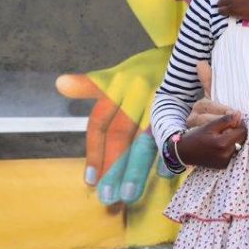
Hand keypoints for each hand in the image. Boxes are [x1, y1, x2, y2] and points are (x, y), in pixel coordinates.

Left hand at [58, 46, 172, 205]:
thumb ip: (90, 84)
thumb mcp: (119, 73)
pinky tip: (163, 174)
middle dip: (113, 167)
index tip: (90, 180)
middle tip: (108, 197)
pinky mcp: (183, 104)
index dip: (94, 152)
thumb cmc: (150, 68)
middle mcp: (137, 91)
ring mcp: (162, 98)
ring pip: (145, 137)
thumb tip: (60, 84)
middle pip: (120, 133)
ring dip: (137, 167)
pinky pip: (174, 132)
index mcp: (119, 85)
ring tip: (129, 195)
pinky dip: (169, 153)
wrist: (189, 50)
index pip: (101, 122)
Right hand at [175, 59, 247, 168]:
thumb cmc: (198, 123)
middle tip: (238, 122)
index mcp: (205, 123)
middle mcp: (212, 142)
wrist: (185, 152)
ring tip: (235, 131)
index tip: (236, 112)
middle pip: (237, 129)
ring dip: (238, 136)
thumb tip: (201, 62)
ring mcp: (218, 155)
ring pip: (239, 141)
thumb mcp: (203, 104)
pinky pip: (238, 152)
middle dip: (238, 125)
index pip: (230, 117)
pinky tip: (232, 142)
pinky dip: (237, 147)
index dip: (233, 114)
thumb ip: (206, 82)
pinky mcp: (222, 165)